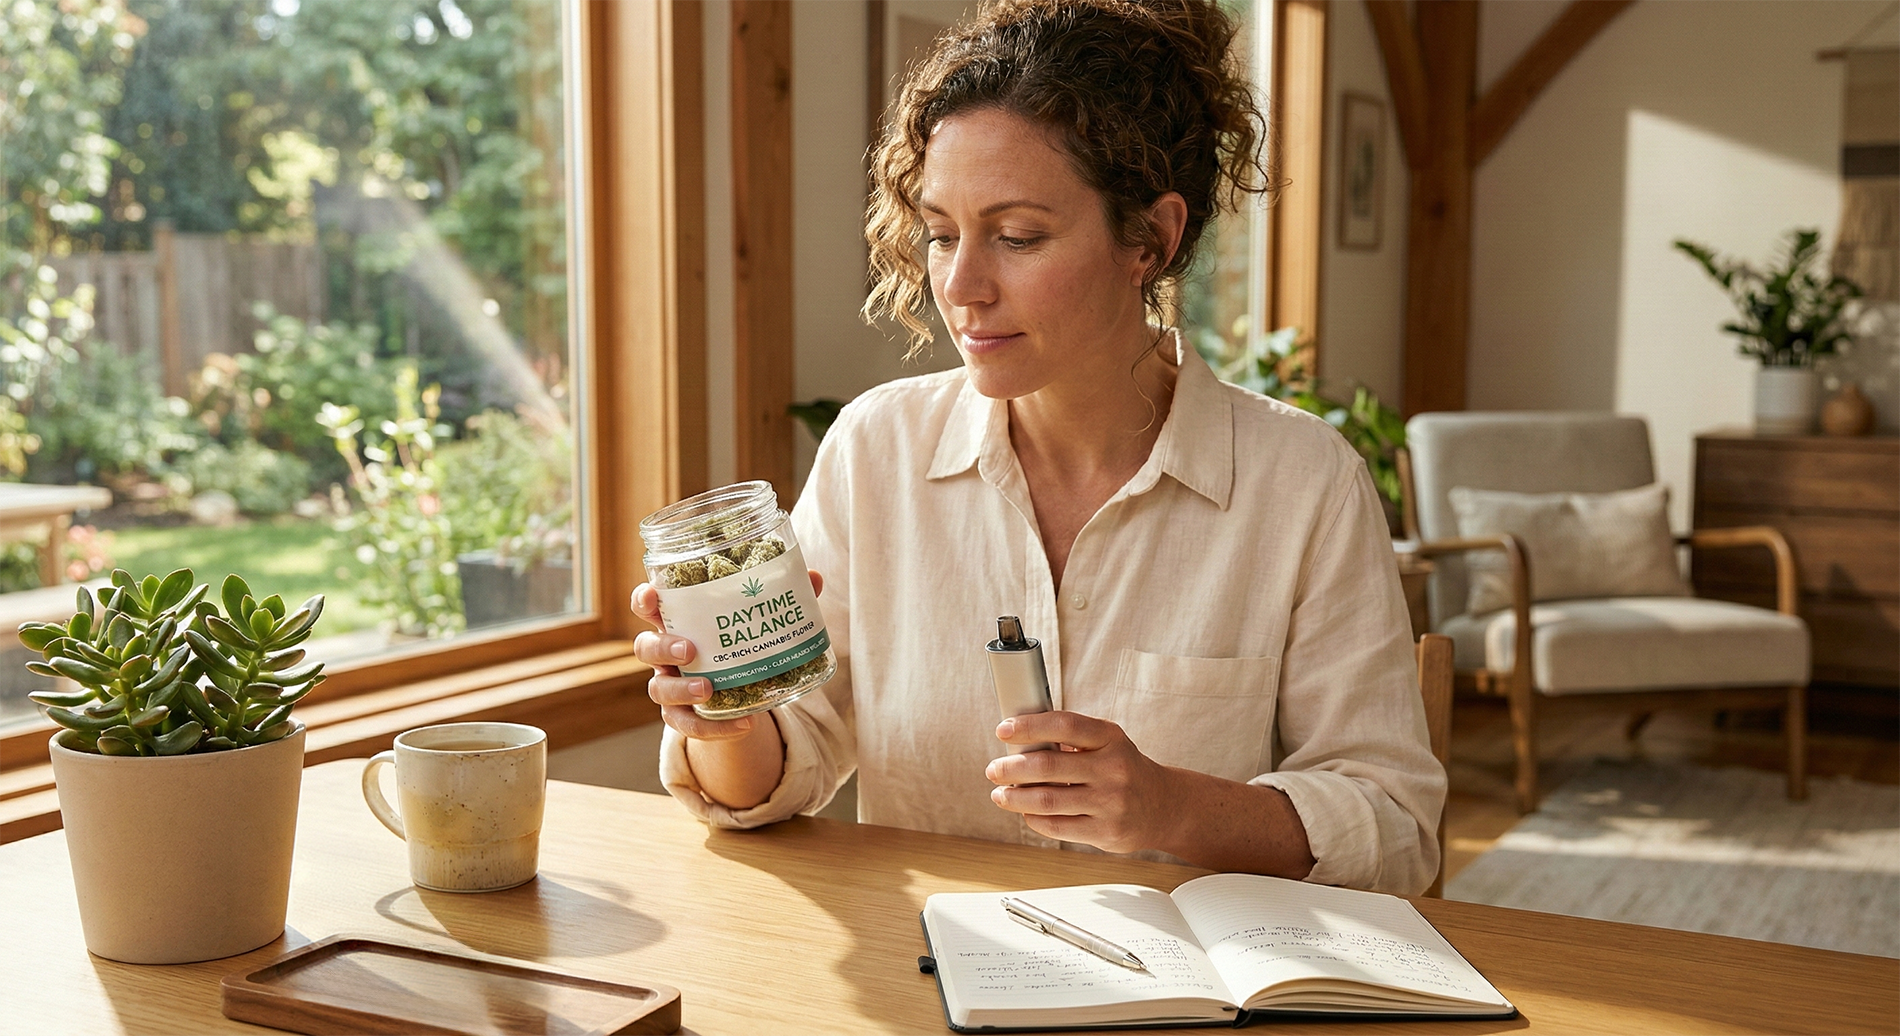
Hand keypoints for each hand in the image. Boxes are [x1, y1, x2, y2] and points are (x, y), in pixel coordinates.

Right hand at [631, 571, 824, 741]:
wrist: (740, 694)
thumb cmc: (739, 643)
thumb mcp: (757, 621)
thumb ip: (781, 599)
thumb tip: (814, 577)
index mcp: (679, 621)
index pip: (648, 606)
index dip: (643, 600)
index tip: (652, 596)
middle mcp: (667, 653)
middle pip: (645, 647)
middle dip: (662, 647)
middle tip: (689, 649)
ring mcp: (671, 686)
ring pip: (658, 690)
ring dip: (681, 690)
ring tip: (708, 689)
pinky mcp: (684, 716)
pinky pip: (689, 726)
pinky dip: (714, 728)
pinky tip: (744, 726)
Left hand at [985, 711, 1180, 854]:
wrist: (1163, 806)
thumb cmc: (1124, 769)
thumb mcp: (1106, 743)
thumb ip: (1070, 739)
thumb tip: (1019, 740)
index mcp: (1110, 738)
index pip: (1064, 725)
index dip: (1029, 726)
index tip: (1003, 730)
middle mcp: (1113, 768)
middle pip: (1048, 766)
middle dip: (1011, 768)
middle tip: (994, 769)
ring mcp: (1110, 802)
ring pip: (1047, 801)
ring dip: (1014, 798)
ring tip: (1001, 794)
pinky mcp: (1105, 831)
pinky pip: (1056, 827)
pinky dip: (1033, 818)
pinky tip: (1026, 812)